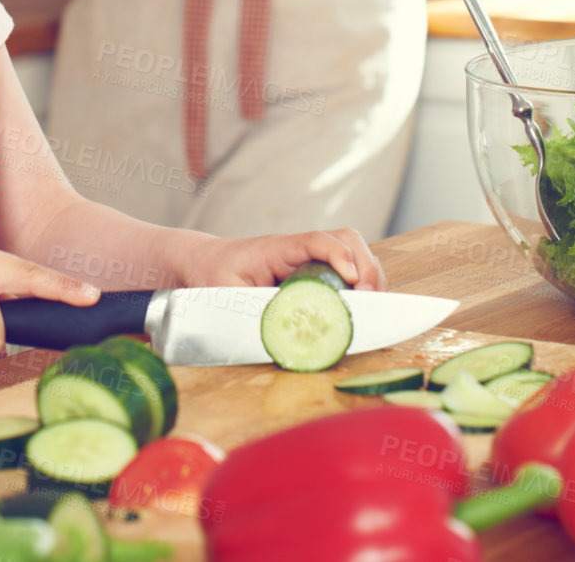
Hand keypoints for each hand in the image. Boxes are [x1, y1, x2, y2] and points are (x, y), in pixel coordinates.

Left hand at [170, 228, 387, 291]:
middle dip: (366, 267)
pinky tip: (360, 305)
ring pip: (350, 250)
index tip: (352, 280)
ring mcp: (307, 257)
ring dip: (369, 274)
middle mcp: (297, 249)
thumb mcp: (225, 295)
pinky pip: (344, 267)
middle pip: (345, 239)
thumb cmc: (212, 277)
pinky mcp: (311, 271)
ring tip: (371, 305)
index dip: (339, 256)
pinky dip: (360, 282)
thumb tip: (284, 336)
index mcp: (276, 249)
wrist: (203, 263)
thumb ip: (253, 312)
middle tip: (368, 300)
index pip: (316, 240)